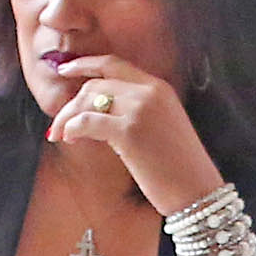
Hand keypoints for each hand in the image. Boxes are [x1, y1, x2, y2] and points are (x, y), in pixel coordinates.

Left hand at [45, 54, 225, 216]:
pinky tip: (69, 138)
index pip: (114, 64)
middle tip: (57, 125)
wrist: (198, 191)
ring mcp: (140, 109)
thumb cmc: (179, 169)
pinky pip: (88, 121)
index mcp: (159, 87)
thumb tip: (99, 114)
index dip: (85, 64)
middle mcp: (150, 91)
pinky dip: (72, 127)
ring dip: (67, 117)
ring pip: (88, 100)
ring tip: (60, 135)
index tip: (64, 69)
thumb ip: (137, 112)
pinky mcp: (130, 131)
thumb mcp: (163, 127)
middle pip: (96, 83)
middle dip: (70, 103)